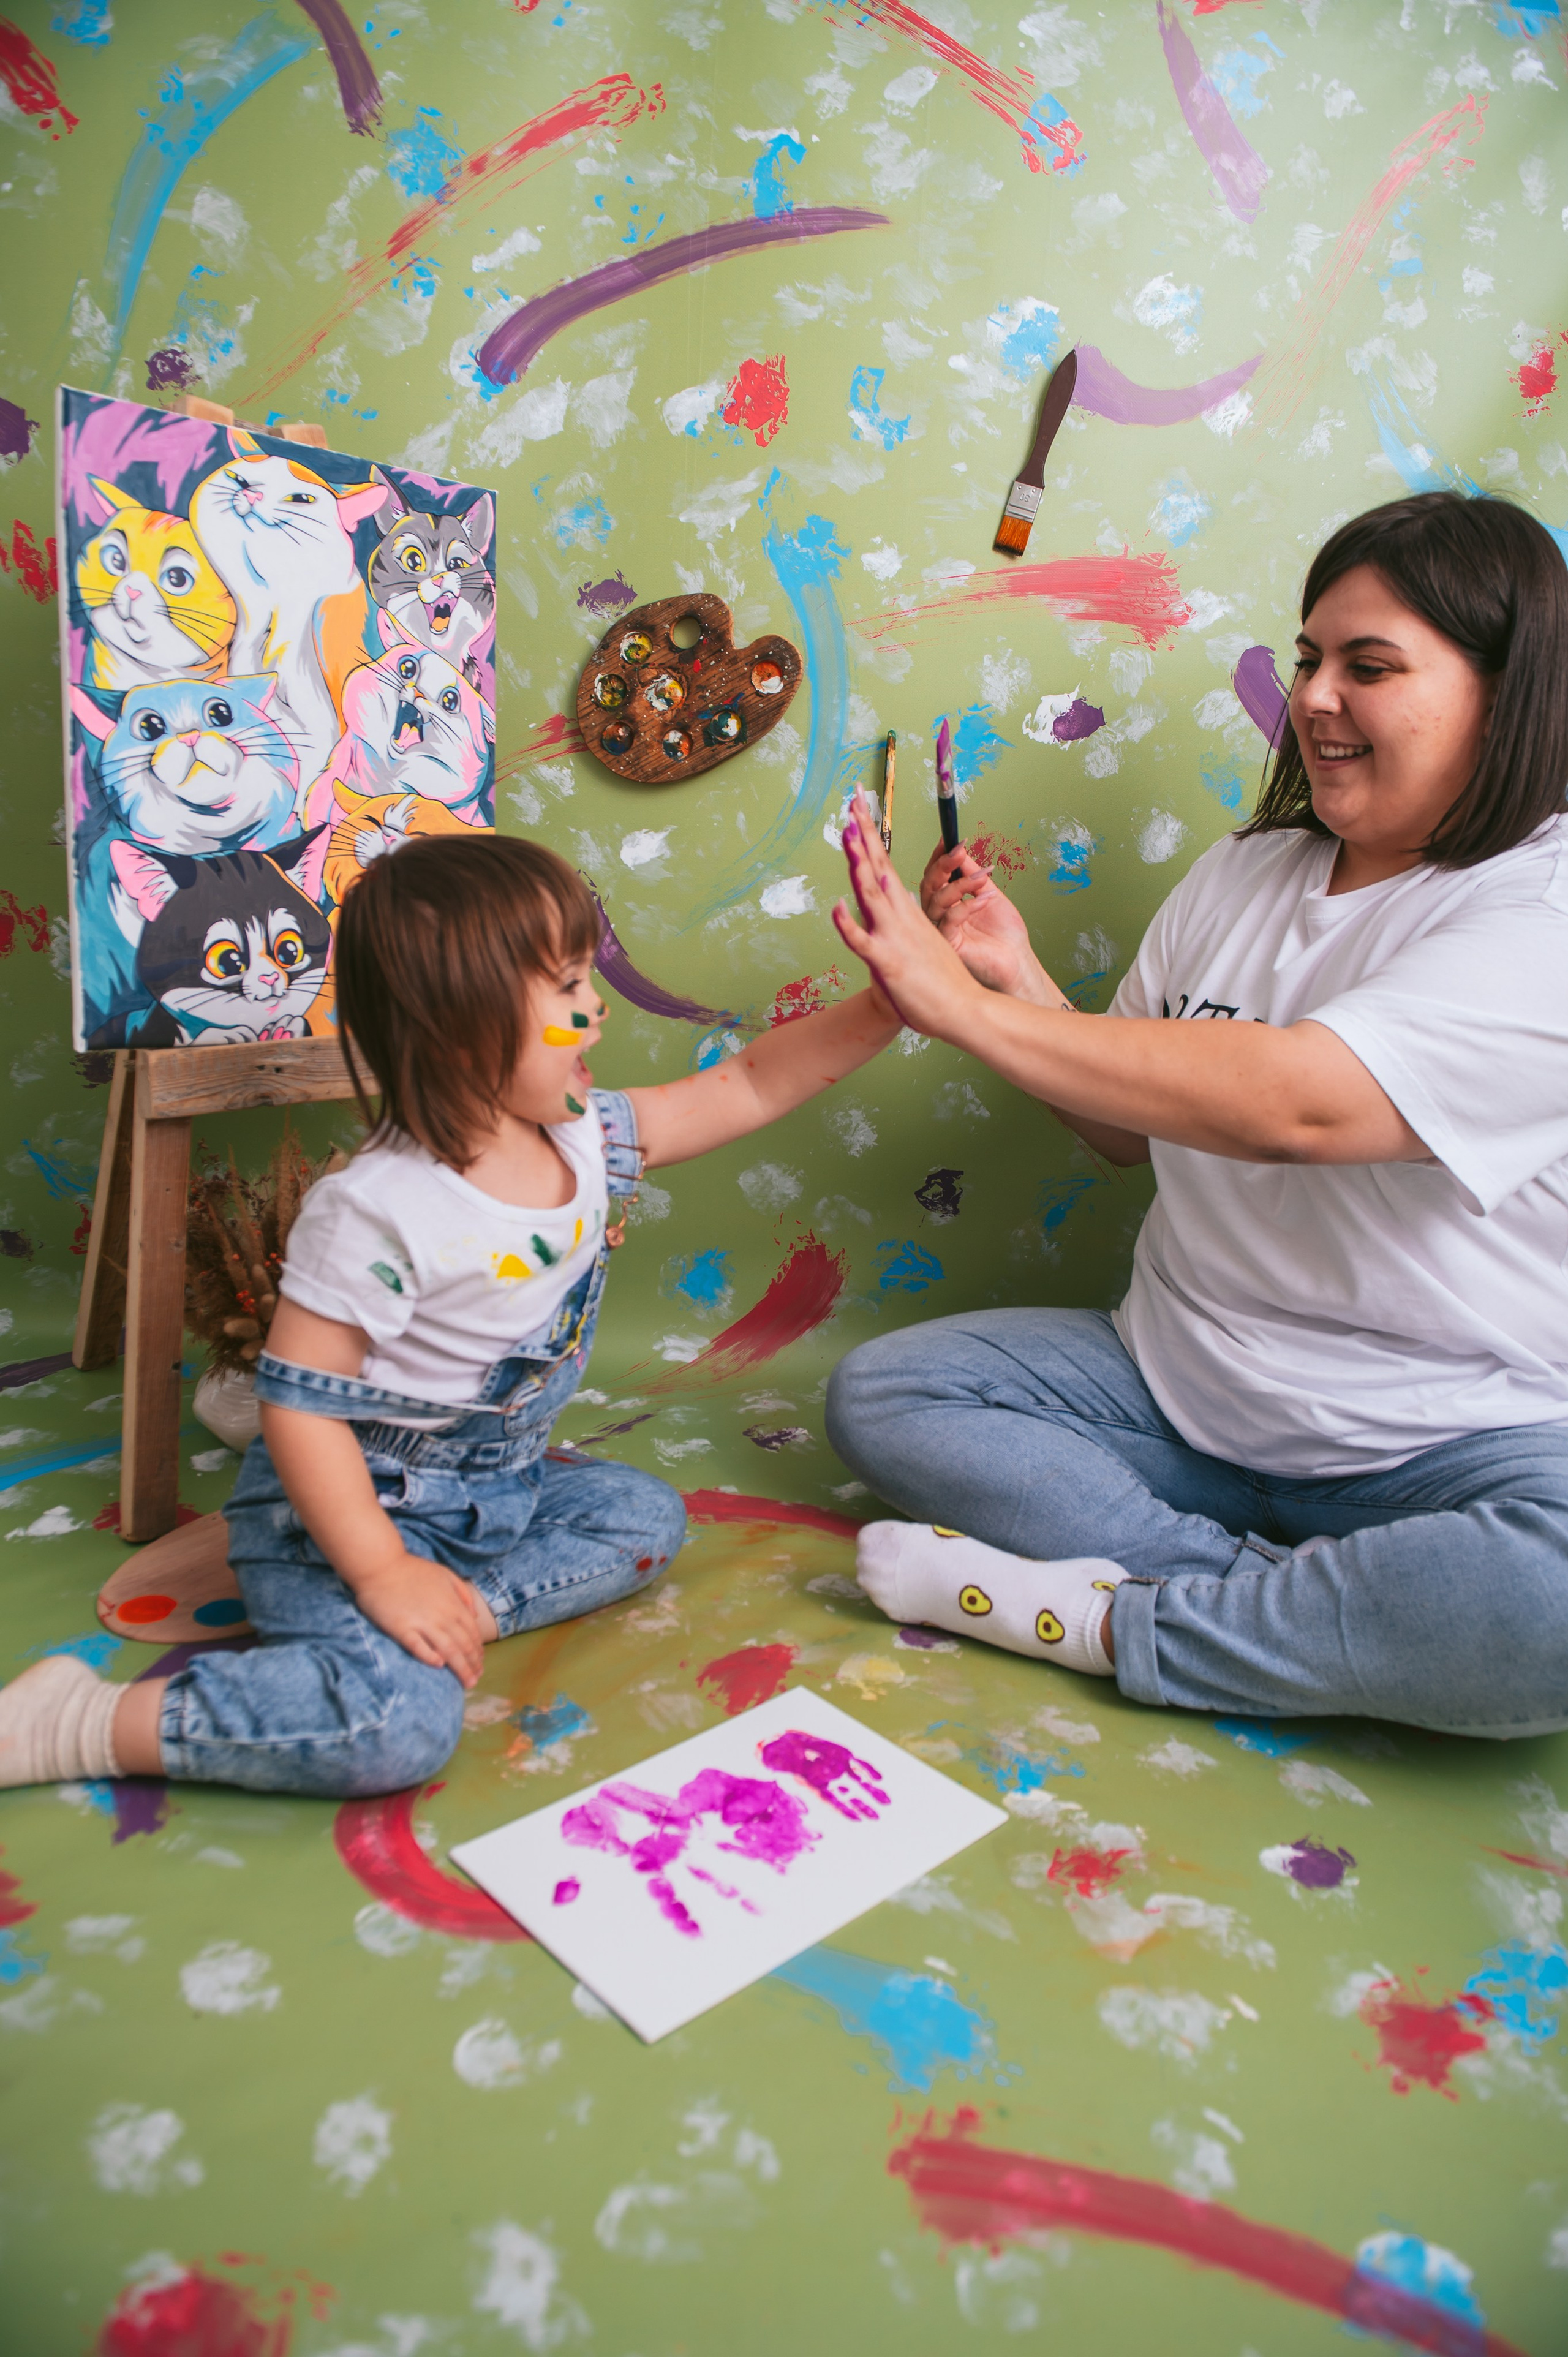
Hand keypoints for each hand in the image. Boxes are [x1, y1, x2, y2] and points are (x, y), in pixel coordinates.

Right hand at [350, 1548, 488, 1687]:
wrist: (381, 1566)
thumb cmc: (413, 1570)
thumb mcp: (445, 1574)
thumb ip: (462, 1593)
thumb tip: (474, 1615)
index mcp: (453, 1604)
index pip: (471, 1633)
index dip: (477, 1650)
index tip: (480, 1664)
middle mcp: (442, 1615)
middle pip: (463, 1645)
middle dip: (472, 1665)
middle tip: (476, 1680)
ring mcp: (422, 1623)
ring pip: (447, 1650)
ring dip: (459, 1668)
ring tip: (466, 1682)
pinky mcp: (402, 1628)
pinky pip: (419, 1647)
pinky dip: (430, 1657)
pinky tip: (439, 1666)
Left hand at [832, 792, 981, 1041]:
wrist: (963, 1010)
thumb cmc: (938, 980)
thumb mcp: (919, 940)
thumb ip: (903, 918)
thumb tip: (892, 897)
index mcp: (905, 910)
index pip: (883, 863)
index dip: (870, 834)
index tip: (859, 807)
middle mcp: (900, 916)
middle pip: (877, 866)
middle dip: (864, 832)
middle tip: (853, 799)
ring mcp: (894, 937)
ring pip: (871, 894)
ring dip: (858, 863)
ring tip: (847, 832)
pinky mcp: (888, 963)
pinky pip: (863, 941)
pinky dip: (848, 925)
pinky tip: (836, 906)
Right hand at [919, 841, 1039, 995]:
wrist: (1017, 961)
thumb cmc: (1005, 935)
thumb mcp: (990, 894)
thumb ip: (974, 874)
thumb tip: (961, 850)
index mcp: (947, 903)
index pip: (935, 876)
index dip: (940, 857)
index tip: (950, 840)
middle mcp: (939, 915)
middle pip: (929, 885)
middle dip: (943, 865)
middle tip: (959, 851)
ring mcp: (941, 930)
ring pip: (936, 900)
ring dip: (960, 884)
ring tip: (981, 877)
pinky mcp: (948, 944)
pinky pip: (948, 920)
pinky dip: (967, 906)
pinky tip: (984, 900)